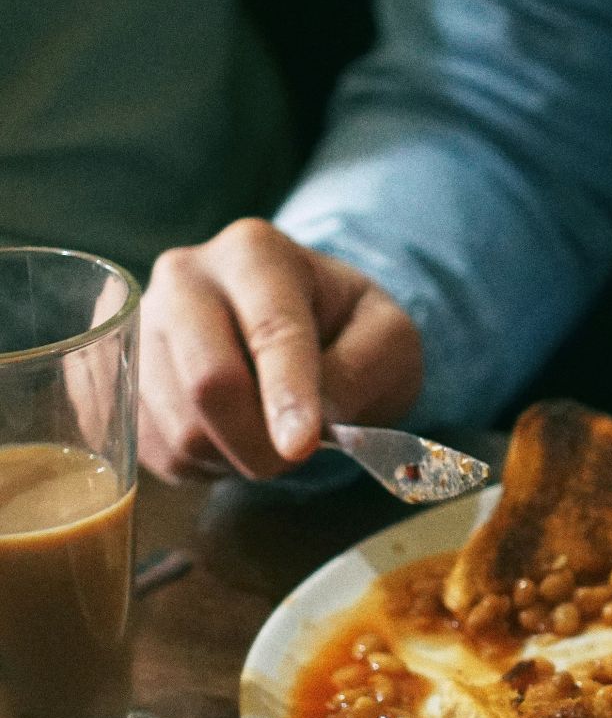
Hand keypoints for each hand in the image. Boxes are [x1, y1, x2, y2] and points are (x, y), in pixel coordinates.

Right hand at [139, 218, 423, 482]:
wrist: (296, 327)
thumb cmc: (347, 330)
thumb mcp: (388, 338)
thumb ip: (366, 369)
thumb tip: (316, 418)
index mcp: (256, 253)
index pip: (270, 331)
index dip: (287, 395)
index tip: (301, 446)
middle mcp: (184, 277)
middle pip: (209, 382)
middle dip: (261, 441)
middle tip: (296, 456)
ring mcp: (140, 326)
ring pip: (181, 427)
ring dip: (237, 456)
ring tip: (267, 433)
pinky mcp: (117, 378)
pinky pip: (156, 448)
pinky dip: (204, 463)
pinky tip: (230, 437)